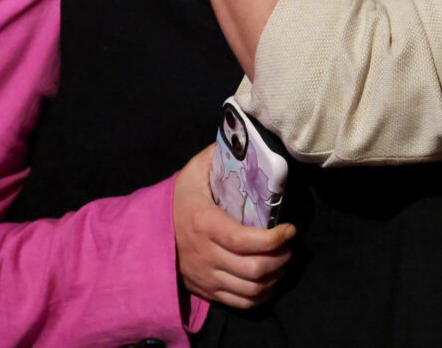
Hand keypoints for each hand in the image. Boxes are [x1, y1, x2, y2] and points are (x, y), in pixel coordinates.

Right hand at [172, 144, 294, 307]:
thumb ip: (220, 156)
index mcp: (205, 224)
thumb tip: (247, 138)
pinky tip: (270, 281)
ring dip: (274, 277)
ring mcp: (206, 276)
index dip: (274, 239)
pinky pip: (240, 303)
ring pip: (249, 289)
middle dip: (280, 258)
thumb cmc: (181, 198)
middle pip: (252, 269)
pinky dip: (261, 296)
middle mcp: (205, 254)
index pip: (245, 240)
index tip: (290, 229)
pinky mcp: (207, 290)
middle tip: (289, 245)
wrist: (150, 232)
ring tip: (282, 261)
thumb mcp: (196, 170)